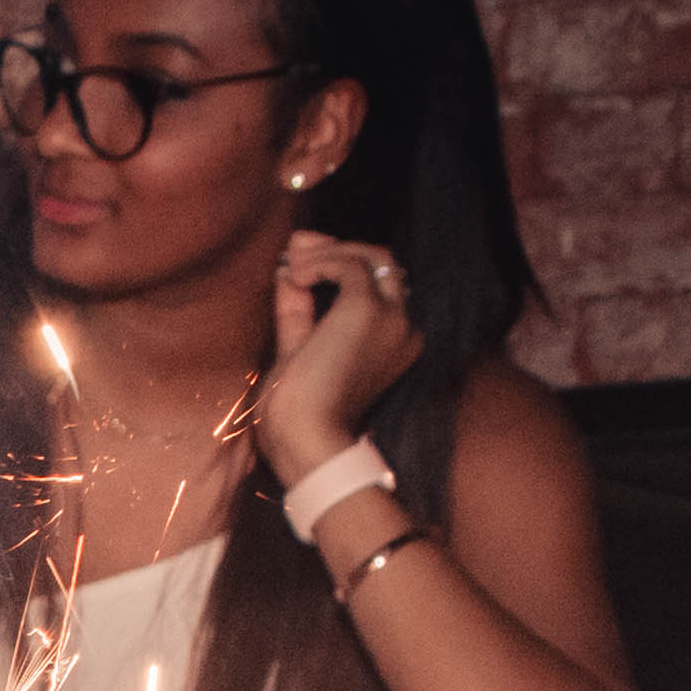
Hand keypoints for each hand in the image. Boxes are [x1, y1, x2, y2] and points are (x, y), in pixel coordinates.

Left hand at [260, 233, 422, 486]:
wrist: (306, 441)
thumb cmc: (299, 414)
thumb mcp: (298, 350)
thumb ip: (298, 310)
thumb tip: (287, 269)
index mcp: (394, 342)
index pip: (379, 285)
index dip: (342, 264)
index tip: (301, 263)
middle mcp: (403, 327)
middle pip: (382, 263)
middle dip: (338, 248)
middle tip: (296, 251)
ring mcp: (391, 318)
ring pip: (371, 256)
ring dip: (326, 252)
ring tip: (290, 267)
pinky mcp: (368, 310)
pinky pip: (348, 264)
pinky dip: (318, 263)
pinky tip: (293, 276)